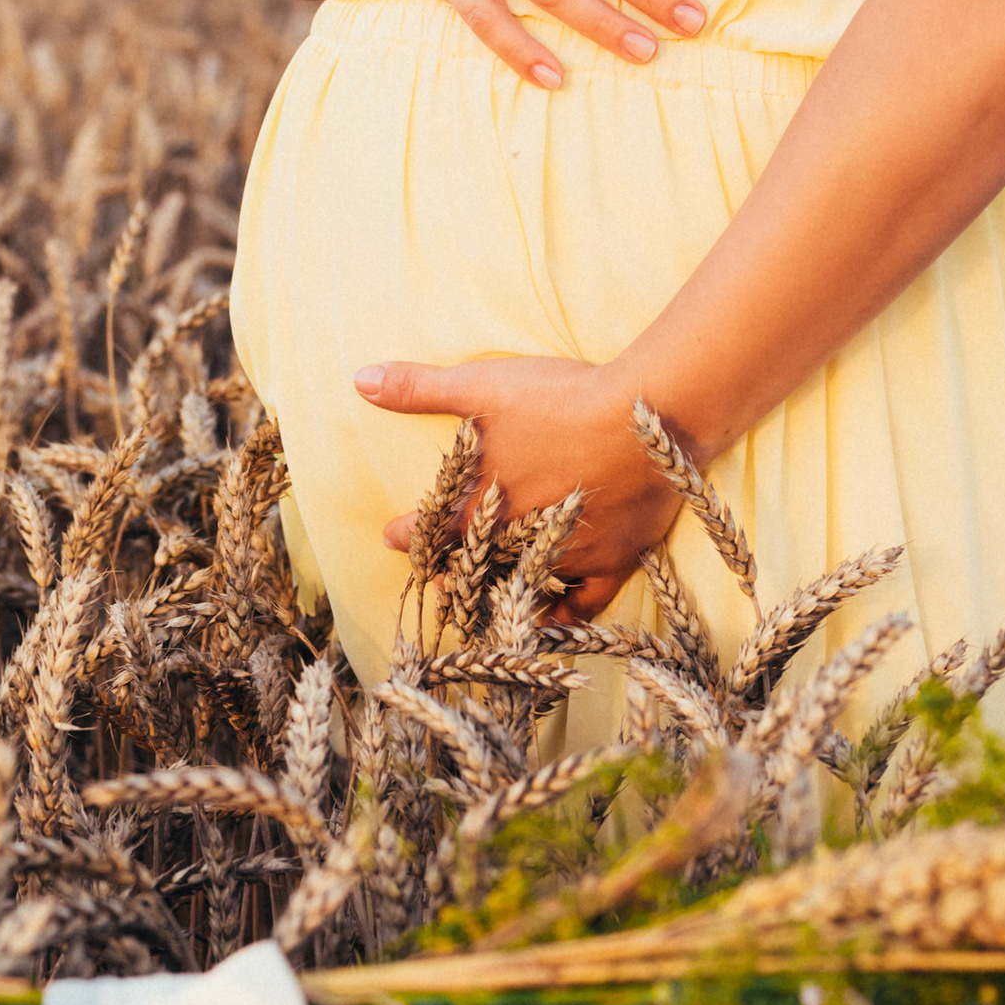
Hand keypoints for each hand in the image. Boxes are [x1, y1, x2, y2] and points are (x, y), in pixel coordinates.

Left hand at [356, 351, 680, 620]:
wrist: (644, 415)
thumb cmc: (559, 398)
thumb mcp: (481, 384)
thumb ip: (420, 388)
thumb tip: (360, 379)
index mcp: (480, 502)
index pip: (430, 527)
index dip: (407, 533)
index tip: (390, 537)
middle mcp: (516, 539)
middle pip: (472, 568)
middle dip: (449, 574)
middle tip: (437, 583)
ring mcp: (564, 555)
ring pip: (521, 592)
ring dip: (498, 600)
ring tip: (485, 608)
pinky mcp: (612, 561)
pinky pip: (585, 606)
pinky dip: (565, 619)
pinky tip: (552, 625)